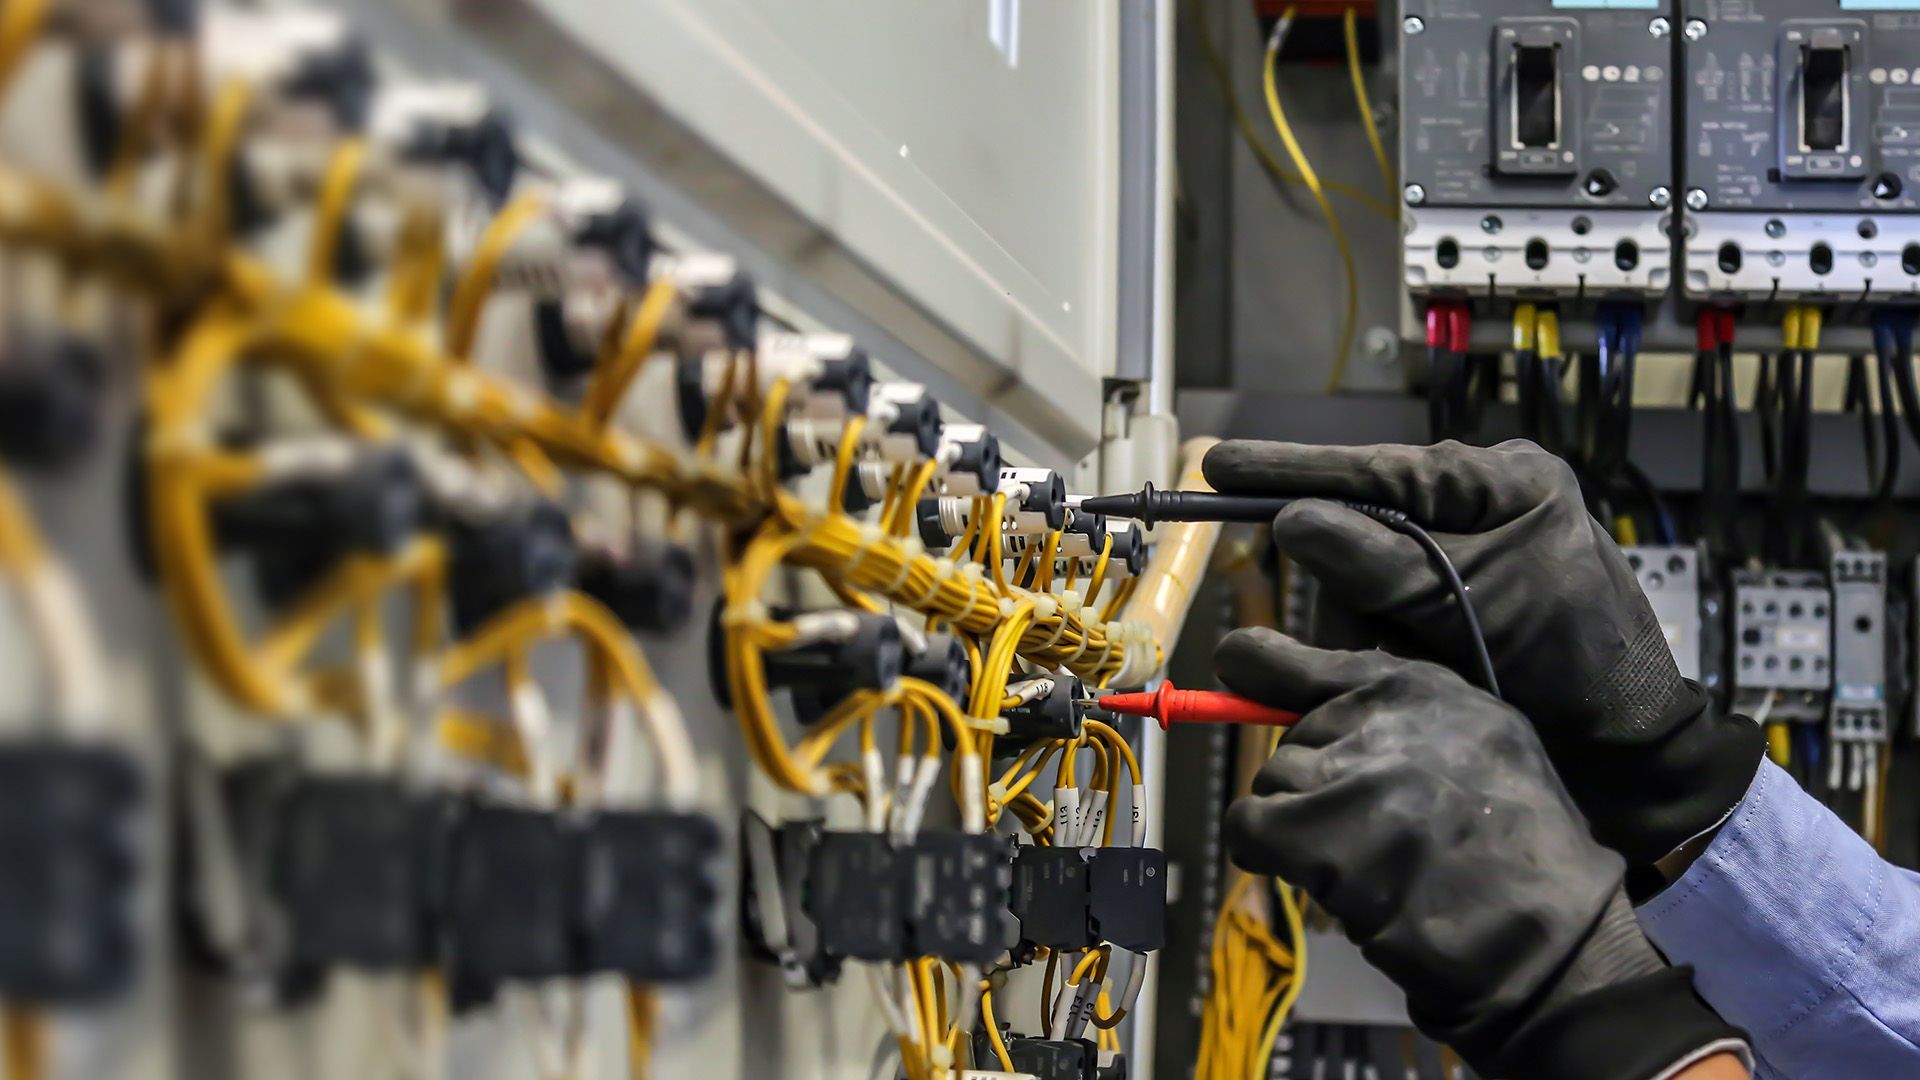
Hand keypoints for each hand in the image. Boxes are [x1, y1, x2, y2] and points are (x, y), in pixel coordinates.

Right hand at [1204, 438, 1763, 865]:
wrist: (1627, 750)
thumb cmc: (1577, 663)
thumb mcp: (1473, 600)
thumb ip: (1380, 560)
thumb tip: (1293, 521)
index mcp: (1501, 480)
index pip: (1374, 465)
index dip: (1290, 469)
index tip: (1220, 464)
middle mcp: (1481, 506)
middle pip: (1362, 526)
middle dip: (1355, 590)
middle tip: (1379, 639)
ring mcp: (1468, 555)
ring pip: (1367, 579)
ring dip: (1373, 628)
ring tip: (1420, 665)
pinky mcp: (1457, 603)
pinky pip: (1389, 612)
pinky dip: (1390, 645)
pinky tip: (1418, 671)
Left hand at [1218, 630, 1748, 1079]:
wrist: (1545, 932)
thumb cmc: (1515, 842)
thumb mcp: (1477, 737)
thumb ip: (1390, 710)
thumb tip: (1293, 688)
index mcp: (1418, 688)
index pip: (1294, 659)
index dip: (1259, 666)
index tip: (1234, 667)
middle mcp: (1381, 720)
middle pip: (1287, 741)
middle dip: (1309, 786)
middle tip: (1363, 829)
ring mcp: (1352, 779)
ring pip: (1271, 785)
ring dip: (1297, 827)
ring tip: (1360, 859)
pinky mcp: (1324, 842)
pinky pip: (1251, 831)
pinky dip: (1268, 855)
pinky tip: (1316, 876)